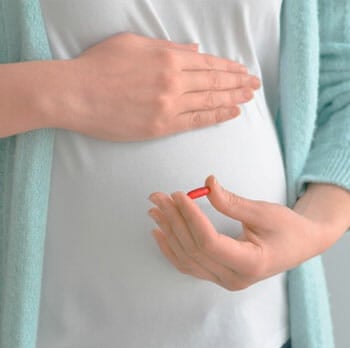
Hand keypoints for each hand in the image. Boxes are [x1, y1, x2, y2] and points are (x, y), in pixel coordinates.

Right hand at [52, 32, 259, 141]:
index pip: (208, 64)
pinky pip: (194, 122)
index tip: (243, 72)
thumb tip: (195, 51)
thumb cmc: (99, 65)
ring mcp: (168, 107)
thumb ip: (168, 48)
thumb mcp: (133, 43)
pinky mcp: (160, 127)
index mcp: (167, 59)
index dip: (228, 68)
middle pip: (213, 83)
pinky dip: (215, 117)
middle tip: (255, 86)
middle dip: (237, 83)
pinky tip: (230, 113)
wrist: (76, 94)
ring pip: (208, 102)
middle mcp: (173, 83)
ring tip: (248, 99)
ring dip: (232, 100)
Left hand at [148, 175, 327, 290]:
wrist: (299, 244)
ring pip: (186, 258)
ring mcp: (223, 279)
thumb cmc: (288, 228)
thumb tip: (207, 184)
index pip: (208, 241)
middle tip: (159, 197)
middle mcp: (233, 278)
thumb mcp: (264, 212)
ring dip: (168, 232)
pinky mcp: (217, 275)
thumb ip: (232, 202)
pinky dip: (171, 249)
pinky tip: (159, 233)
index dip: (190, 217)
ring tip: (155, 210)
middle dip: (174, 220)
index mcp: (250, 264)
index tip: (178, 195)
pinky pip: (188, 265)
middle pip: (193, 249)